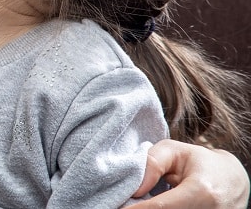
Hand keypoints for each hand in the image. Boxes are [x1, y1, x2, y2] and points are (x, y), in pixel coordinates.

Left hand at [132, 139, 249, 207]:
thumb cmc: (200, 162)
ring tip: (138, 202)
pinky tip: (151, 206)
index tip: (119, 208)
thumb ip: (152, 162)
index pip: (161, 207)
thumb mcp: (175, 150)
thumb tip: (135, 189)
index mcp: (201, 191)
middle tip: (124, 204)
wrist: (234, 180)